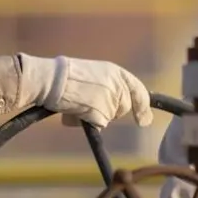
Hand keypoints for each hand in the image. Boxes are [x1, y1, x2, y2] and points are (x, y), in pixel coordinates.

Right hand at [38, 57, 152, 129]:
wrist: (53, 79)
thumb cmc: (66, 77)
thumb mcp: (94, 74)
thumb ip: (108, 87)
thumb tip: (113, 107)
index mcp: (116, 72)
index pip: (137, 89)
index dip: (143, 106)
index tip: (144, 121)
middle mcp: (117, 85)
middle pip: (123, 108)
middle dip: (110, 111)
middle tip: (88, 103)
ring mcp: (111, 100)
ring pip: (110, 118)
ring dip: (96, 116)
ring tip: (78, 105)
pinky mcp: (101, 113)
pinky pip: (99, 125)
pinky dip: (88, 123)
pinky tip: (75, 112)